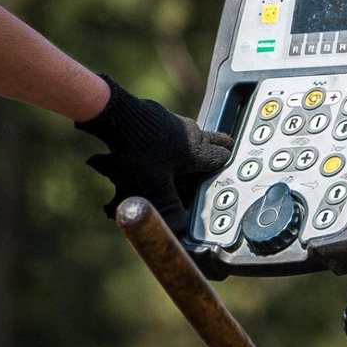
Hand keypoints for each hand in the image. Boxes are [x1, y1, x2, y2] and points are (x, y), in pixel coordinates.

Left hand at [81, 80, 232, 218]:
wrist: (117, 114)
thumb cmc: (138, 148)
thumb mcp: (153, 185)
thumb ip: (168, 208)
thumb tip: (179, 232)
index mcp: (196, 150)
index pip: (223, 158)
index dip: (226, 169)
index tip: (229, 177)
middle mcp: (191, 133)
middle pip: (216, 141)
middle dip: (220, 151)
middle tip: (223, 159)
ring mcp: (176, 122)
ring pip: (197, 135)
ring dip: (198, 146)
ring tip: (193, 159)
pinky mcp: (160, 117)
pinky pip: (178, 130)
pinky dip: (179, 140)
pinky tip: (165, 149)